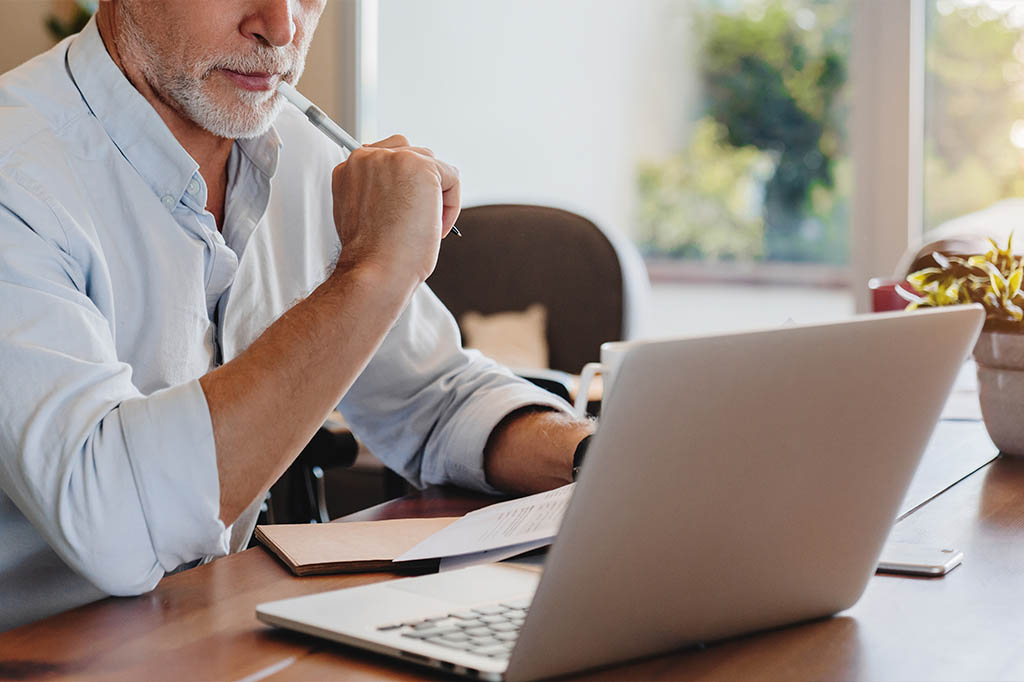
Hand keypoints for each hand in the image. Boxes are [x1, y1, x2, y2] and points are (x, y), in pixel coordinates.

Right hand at [330, 134, 460, 286]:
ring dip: (436, 195)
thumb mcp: (362, 214)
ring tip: (426, 226)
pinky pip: (451, 177)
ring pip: (431, 164)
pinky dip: (452, 204)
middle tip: (418, 220)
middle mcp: (367, 157)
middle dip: (420, 186)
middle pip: (410, 154)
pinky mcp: (421, 167)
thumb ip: (375, 192)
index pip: (385, 159)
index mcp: (350, 169)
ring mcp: (393, 158)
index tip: (402, 212)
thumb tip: (404, 190)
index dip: (400, 186)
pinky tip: (436, 227)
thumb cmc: (370, 255)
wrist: (375, 270)